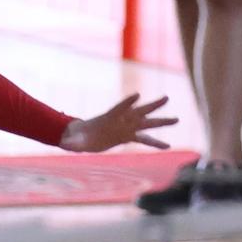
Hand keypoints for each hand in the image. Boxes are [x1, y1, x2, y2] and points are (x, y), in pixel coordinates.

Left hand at [60, 93, 176, 153]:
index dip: (127, 102)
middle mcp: (120, 121)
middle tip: (166, 98)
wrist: (82, 138)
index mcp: (108, 118)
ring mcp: (126, 128)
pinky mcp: (128, 137)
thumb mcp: (74, 142)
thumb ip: (72, 142)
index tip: (137, 95)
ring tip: (177, 119)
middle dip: (152, 106)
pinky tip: (168, 145)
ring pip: (147, 122)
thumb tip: (65, 145)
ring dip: (161, 121)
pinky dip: (155, 142)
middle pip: (139, 111)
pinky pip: (145, 139)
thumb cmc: (76, 138)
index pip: (119, 108)